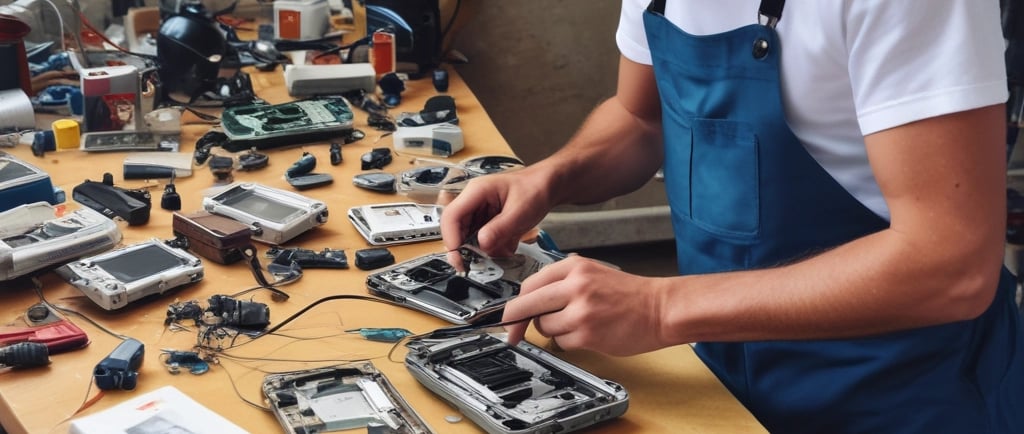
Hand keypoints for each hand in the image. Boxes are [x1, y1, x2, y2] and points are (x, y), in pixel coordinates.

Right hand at [441, 168, 554, 262]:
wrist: (547, 186)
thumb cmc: (535, 189)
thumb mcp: (520, 211)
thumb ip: (500, 228)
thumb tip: (481, 244)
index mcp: (476, 191)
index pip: (452, 216)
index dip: (451, 238)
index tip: (459, 257)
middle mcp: (473, 202)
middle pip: (455, 229)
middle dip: (464, 249)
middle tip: (474, 266)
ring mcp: (479, 213)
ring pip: (468, 237)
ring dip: (481, 250)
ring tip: (499, 253)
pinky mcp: (486, 223)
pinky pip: (481, 240)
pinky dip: (491, 248)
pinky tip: (506, 247)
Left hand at [503, 255, 667, 356]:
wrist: (660, 308)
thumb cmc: (629, 293)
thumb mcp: (593, 272)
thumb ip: (562, 282)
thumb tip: (529, 300)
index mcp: (575, 267)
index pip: (530, 284)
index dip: (515, 302)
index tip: (507, 314)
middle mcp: (576, 286)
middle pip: (526, 305)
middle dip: (514, 321)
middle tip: (510, 331)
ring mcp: (581, 311)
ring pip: (543, 326)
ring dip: (551, 330)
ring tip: (575, 324)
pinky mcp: (588, 334)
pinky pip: (561, 342)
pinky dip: (568, 341)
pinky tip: (587, 333)